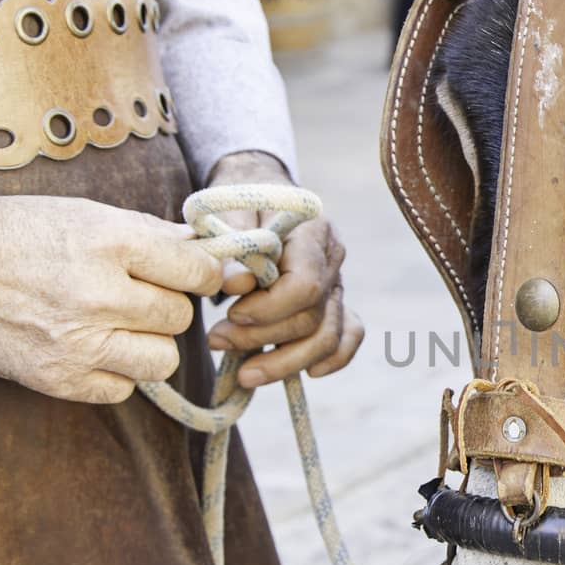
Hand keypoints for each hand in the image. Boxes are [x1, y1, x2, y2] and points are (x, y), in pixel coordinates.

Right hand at [0, 195, 222, 403]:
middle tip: (135, 296)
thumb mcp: (89, 216)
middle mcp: (99, 294)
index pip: (197, 271)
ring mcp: (79, 342)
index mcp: (112, 243)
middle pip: (179, 316)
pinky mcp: (59, 378)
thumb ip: (151, 233)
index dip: (202, 274)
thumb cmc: (23, 235)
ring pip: (162, 359)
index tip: (192, 276)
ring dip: (148, 344)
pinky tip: (92, 349)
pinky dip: (115, 373)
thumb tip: (207, 248)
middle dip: (165, 306)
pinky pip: (123, 389)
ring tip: (118, 326)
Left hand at [203, 152, 364, 386]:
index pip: (304, 285)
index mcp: (312, 231)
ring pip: (328, 338)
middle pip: (312, 317)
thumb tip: (236, 285)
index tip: (231, 313)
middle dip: (262, 339)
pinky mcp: (335, 302)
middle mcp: (333, 259)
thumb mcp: (225, 212)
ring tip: (243, 373)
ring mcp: (337, 283)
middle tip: (216, 340)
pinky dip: (333, 360)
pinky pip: (347, 338)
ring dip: (285, 363)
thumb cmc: (238, 201)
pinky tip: (307, 374)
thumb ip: (231, 245)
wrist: (260, 191)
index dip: (268, 309)